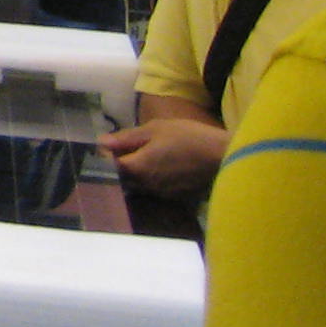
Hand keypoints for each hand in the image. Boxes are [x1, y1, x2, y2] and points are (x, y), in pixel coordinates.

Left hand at [99, 115, 228, 197]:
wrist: (224, 156)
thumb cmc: (188, 137)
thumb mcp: (155, 129)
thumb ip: (127, 138)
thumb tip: (102, 142)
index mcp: (137, 168)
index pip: (109, 167)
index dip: (105, 157)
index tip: (107, 147)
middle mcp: (145, 185)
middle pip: (122, 179)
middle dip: (118, 168)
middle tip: (122, 152)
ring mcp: (161, 193)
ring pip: (137, 186)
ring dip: (134, 175)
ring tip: (141, 159)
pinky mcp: (175, 197)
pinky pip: (154, 189)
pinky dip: (151, 180)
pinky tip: (159, 168)